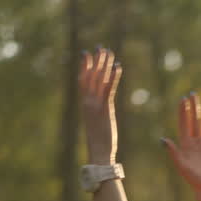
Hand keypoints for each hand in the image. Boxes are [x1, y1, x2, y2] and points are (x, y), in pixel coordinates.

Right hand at [80, 47, 121, 163]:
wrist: (98, 153)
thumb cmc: (98, 143)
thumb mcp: (95, 124)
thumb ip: (95, 113)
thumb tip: (97, 109)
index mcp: (84, 104)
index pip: (82, 80)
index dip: (84, 66)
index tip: (86, 53)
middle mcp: (88, 102)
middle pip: (91, 76)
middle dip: (96, 61)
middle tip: (101, 47)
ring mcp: (96, 104)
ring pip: (99, 79)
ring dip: (104, 64)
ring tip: (108, 51)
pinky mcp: (106, 109)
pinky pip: (109, 89)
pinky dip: (113, 77)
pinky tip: (117, 66)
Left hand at [163, 92, 200, 195]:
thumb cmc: (192, 179)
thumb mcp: (181, 164)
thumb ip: (173, 151)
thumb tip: (163, 139)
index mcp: (186, 145)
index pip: (184, 124)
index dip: (183, 112)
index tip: (182, 99)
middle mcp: (196, 142)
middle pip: (195, 121)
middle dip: (194, 107)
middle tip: (193, 94)